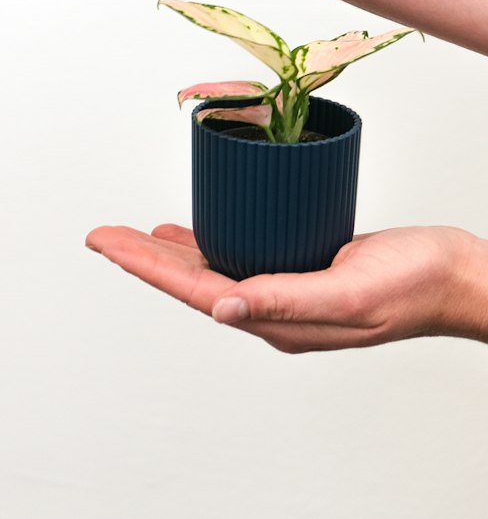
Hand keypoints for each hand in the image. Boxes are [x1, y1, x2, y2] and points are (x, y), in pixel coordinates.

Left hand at [85, 223, 487, 351]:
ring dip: (168, 252)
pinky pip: (239, 254)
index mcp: (278, 321)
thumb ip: (287, 301)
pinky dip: (206, 241)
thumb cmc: (413, 285)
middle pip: (191, 281)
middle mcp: (274, 308)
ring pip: (210, 268)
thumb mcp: (349, 294)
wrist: (455, 275)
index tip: (104, 243)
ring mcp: (286, 288)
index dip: (144, 266)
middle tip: (100, 234)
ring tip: (131, 235)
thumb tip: (222, 309)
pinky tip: (189, 231)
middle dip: (142, 258)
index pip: (193, 291)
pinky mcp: (300, 266)